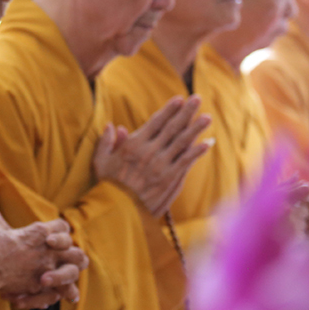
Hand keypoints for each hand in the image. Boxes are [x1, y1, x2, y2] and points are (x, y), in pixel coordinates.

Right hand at [0, 210, 87, 305]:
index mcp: (39, 232)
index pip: (62, 226)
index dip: (60, 232)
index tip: (53, 239)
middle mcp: (48, 250)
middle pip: (76, 252)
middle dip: (74, 257)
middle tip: (66, 262)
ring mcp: (46, 269)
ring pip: (73, 273)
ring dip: (69, 280)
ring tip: (67, 288)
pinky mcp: (39, 286)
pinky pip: (56, 293)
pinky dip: (54, 297)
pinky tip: (51, 298)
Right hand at [94, 95, 211, 216]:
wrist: (118, 210)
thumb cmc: (107, 185)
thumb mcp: (100, 161)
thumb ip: (106, 142)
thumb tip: (112, 126)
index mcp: (133, 144)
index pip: (155, 122)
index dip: (169, 109)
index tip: (179, 99)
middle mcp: (150, 151)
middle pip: (172, 127)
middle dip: (186, 112)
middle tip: (197, 98)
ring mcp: (161, 165)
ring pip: (183, 142)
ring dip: (196, 128)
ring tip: (207, 117)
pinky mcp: (170, 178)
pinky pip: (187, 161)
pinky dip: (198, 151)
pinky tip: (207, 143)